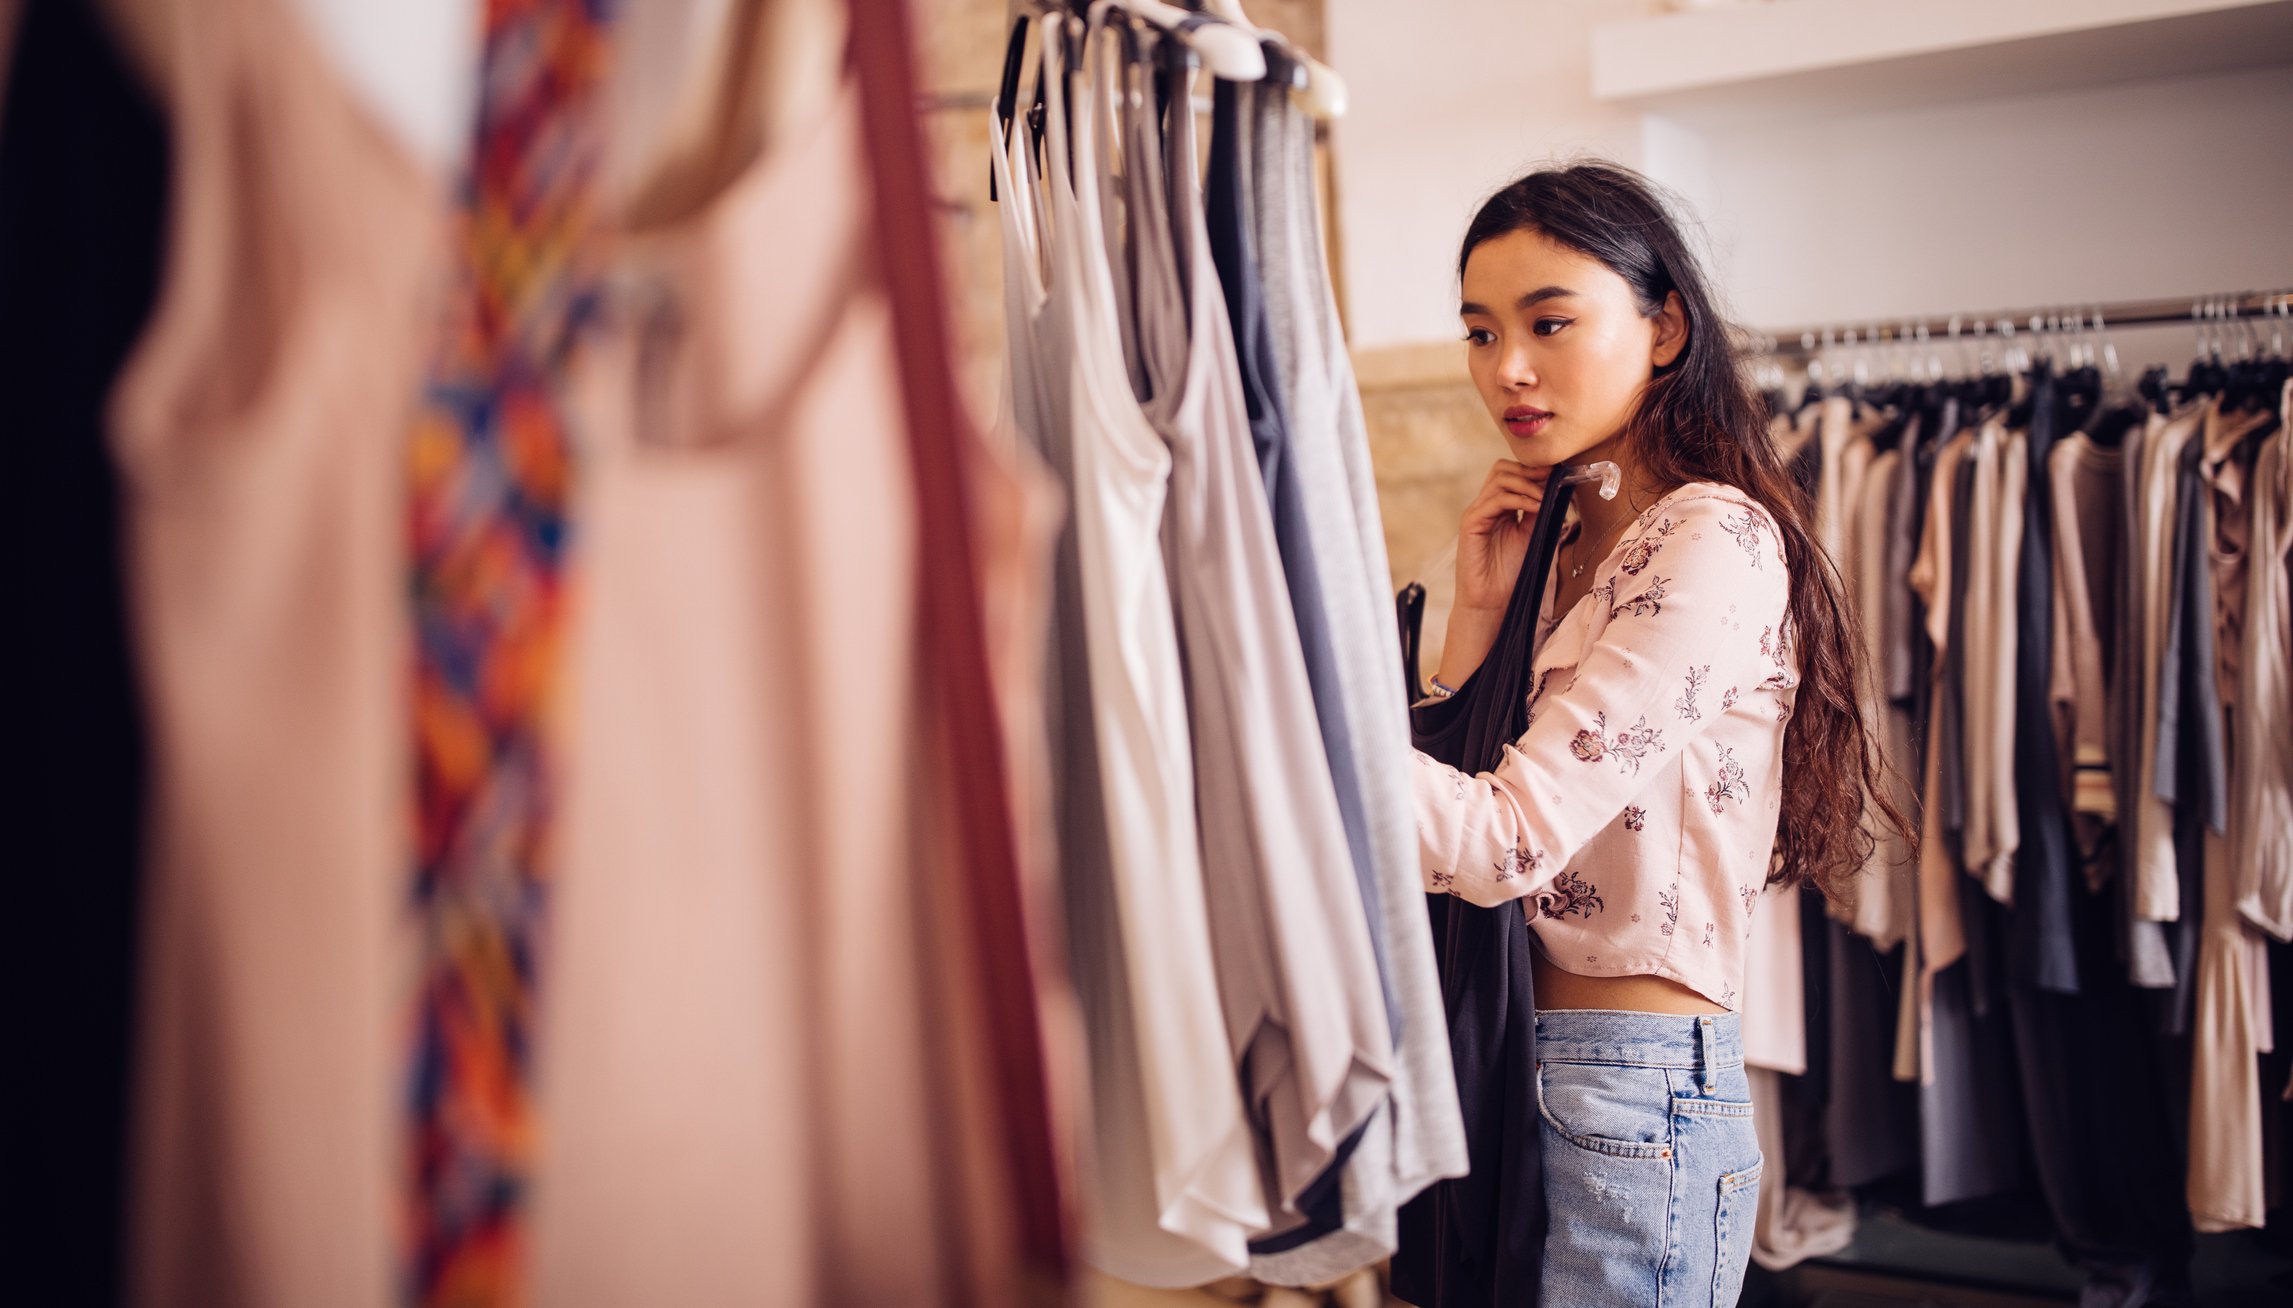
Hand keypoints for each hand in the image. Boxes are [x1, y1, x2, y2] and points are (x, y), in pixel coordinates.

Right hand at [1455, 459, 1550, 612]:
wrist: (1491, 602)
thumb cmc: (1509, 575)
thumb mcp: (1532, 537)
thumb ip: (1539, 513)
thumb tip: (1556, 490)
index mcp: (1499, 509)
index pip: (1512, 474)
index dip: (1534, 470)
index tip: (1559, 473)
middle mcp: (1485, 507)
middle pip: (1502, 469)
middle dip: (1530, 470)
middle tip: (1552, 478)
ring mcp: (1477, 513)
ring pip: (1500, 479)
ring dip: (1527, 483)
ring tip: (1546, 497)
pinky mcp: (1471, 523)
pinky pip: (1495, 500)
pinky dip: (1519, 499)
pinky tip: (1536, 507)